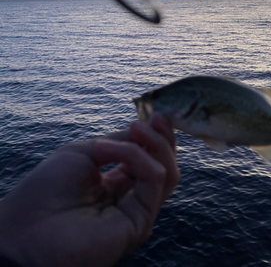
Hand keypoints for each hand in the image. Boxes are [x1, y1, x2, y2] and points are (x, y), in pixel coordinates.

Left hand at [0, 113, 179, 266]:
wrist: (24, 233)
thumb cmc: (44, 193)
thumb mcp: (84, 153)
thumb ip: (119, 142)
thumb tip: (145, 132)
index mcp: (117, 184)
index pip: (148, 158)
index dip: (155, 136)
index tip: (154, 114)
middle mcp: (132, 198)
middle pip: (164, 165)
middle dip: (163, 138)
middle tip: (157, 117)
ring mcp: (138, 211)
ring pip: (168, 173)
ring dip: (156, 144)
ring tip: (136, 127)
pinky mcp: (141, 221)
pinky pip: (155, 180)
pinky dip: (139, 158)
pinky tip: (115, 149)